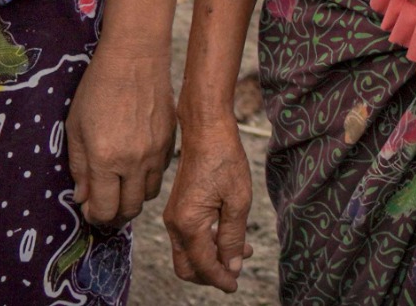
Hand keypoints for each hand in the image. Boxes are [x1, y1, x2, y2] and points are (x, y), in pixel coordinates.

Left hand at [67, 40, 175, 225]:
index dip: (94, 216)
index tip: (88, 209)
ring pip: (148, 195)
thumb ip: (78, 167)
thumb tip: (82, 197)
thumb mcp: (75, 128)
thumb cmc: (98, 89)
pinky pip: (161, 173)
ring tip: (120, 186)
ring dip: (132, 197)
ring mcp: (156, 152)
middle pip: (129, 210)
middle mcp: (134, 162)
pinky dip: (147, 178)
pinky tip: (135, 165)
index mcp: (105, 159)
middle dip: (114, 214)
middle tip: (103, 206)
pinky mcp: (171, 141)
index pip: (104, 209)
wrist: (135, 58)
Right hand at [163, 107, 255, 289]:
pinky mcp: (178, 209)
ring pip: (188, 252)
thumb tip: (231, 267)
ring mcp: (173, 216)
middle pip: (188, 266)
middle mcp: (175, 224)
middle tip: (235, 273)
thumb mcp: (237, 201)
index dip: (219, 279)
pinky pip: (188, 237)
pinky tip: (229, 236)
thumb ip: (233, 237)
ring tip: (242, 253)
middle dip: (211, 274)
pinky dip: (207, 243)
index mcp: (188, 224)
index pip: (202, 265)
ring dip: (211, 258)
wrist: (206, 130)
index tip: (235, 285)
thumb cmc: (224, 159)